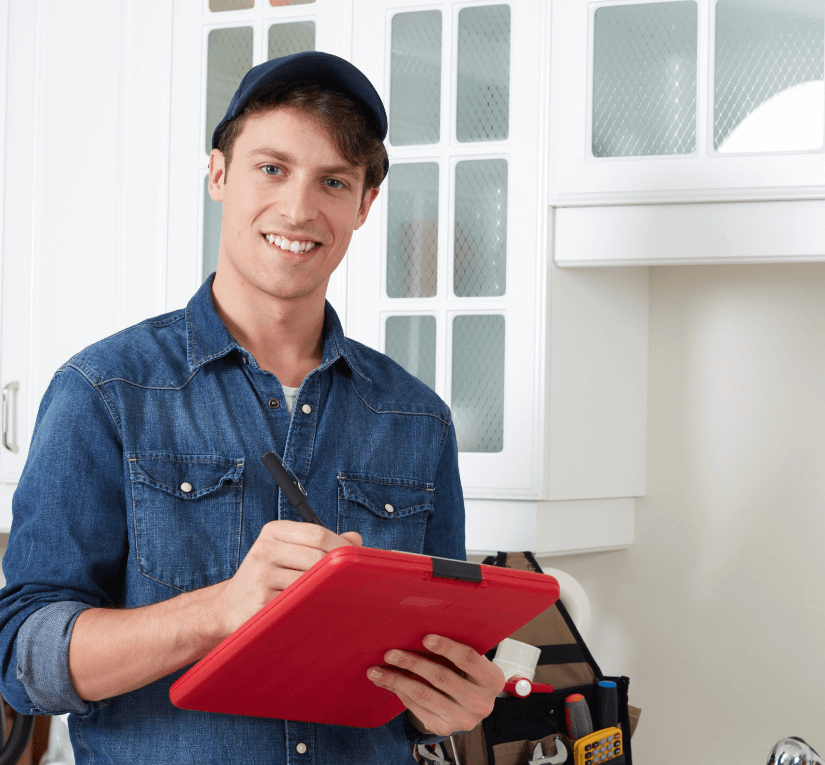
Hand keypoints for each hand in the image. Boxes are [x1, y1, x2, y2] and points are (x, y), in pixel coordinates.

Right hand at [212, 520, 361, 635]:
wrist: (226, 607)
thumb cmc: (265, 577)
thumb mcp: (288, 551)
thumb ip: (320, 545)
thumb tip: (356, 538)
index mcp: (273, 531)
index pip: (317, 533)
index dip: (341, 545)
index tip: (355, 557)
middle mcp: (264, 549)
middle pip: (317, 556)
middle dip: (337, 569)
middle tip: (350, 579)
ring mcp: (261, 576)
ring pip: (310, 580)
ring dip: (326, 588)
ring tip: (332, 593)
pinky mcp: (261, 601)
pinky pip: (299, 601)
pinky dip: (311, 604)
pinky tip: (315, 606)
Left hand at [366, 634, 504, 736]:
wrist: (472, 705)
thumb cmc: (468, 673)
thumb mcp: (472, 661)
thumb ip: (455, 648)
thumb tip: (418, 629)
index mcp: (491, 679)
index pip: (469, 659)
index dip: (446, 647)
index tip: (425, 637)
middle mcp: (480, 702)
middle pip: (441, 678)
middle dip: (412, 663)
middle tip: (390, 653)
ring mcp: (462, 719)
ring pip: (424, 695)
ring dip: (397, 680)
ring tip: (377, 670)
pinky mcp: (444, 728)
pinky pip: (417, 708)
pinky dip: (399, 692)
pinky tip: (388, 682)